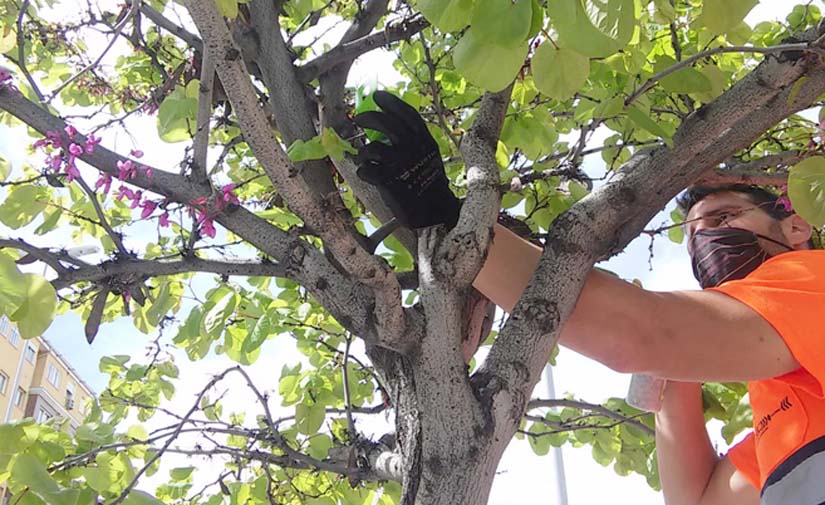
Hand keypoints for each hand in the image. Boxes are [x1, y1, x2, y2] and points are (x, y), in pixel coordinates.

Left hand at [354, 91, 460, 229]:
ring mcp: (400, 164)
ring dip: (363, 152)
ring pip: (371, 147)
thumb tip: (385, 129)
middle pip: (384, 122)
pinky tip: (368, 174)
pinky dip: (364, 171)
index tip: (377, 97)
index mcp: (424, 140)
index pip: (406, 113)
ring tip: (364, 158)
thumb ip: (412, 141)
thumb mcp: (428, 156)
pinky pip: (366, 169)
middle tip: (358, 119)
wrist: (436, 211)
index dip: (390, 102)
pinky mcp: (388, 181)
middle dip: (368, 117)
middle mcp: (412, 148)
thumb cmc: (430, 182)